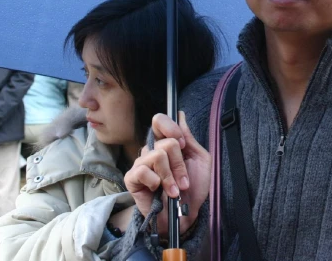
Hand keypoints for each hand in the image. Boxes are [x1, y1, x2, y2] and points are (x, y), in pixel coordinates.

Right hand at [124, 112, 210, 235]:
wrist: (186, 216)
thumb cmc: (193, 188)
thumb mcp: (199, 160)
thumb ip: (189, 138)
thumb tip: (180, 115)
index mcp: (166, 143)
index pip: (160, 120)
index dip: (172, 128)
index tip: (183, 144)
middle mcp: (151, 150)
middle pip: (166, 142)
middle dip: (180, 164)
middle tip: (183, 180)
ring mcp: (141, 164)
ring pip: (157, 156)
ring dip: (171, 177)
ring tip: (175, 191)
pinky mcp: (132, 178)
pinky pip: (143, 171)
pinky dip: (156, 182)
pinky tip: (158, 191)